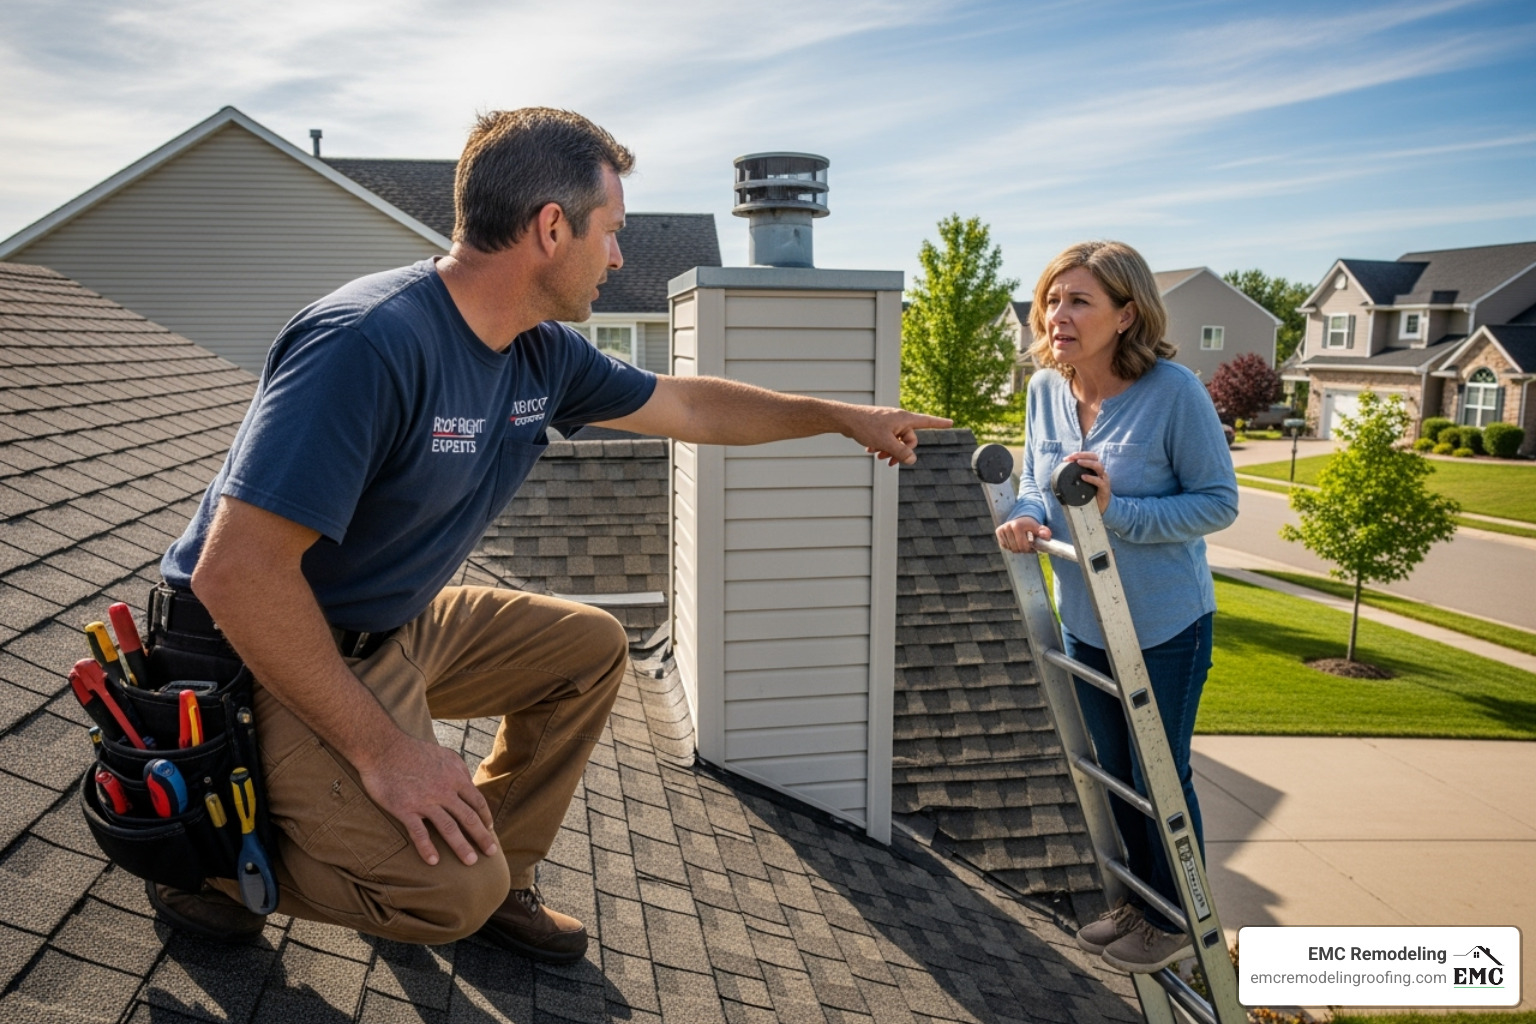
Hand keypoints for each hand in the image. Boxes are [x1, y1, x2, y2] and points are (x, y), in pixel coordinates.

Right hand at [357, 735, 497, 866]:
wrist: (383, 748)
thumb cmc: (414, 751)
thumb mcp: (445, 755)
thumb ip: (459, 771)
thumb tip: (470, 784)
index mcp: (455, 778)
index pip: (477, 802)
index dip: (485, 818)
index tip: (490, 830)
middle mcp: (444, 791)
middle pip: (468, 817)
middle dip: (482, 837)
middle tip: (491, 853)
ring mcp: (425, 801)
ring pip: (449, 828)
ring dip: (461, 846)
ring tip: (471, 862)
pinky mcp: (405, 809)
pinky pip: (419, 832)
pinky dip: (427, 847)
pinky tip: (433, 861)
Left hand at [848, 408, 952, 465]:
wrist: (846, 419)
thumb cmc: (866, 426)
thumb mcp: (886, 442)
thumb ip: (901, 452)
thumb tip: (913, 460)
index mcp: (904, 418)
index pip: (927, 421)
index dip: (940, 423)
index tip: (951, 422)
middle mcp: (899, 419)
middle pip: (909, 439)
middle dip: (900, 452)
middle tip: (888, 462)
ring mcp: (889, 422)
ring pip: (896, 441)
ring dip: (889, 450)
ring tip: (878, 456)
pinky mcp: (880, 426)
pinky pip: (887, 438)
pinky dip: (881, 445)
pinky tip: (869, 449)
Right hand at [996, 516, 1050, 552]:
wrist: (1022, 518)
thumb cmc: (1031, 526)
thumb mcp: (1040, 529)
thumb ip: (1045, 533)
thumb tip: (1045, 536)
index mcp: (1018, 525)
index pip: (1023, 546)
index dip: (1030, 549)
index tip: (1033, 545)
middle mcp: (1008, 526)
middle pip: (1016, 548)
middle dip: (1024, 549)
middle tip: (1029, 545)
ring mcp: (1002, 529)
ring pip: (1011, 549)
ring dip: (1018, 548)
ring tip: (1022, 542)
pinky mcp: (998, 532)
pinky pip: (1005, 546)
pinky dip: (1011, 546)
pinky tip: (1015, 541)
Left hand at [1065, 451, 1110, 513]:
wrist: (1101, 507)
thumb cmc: (1090, 494)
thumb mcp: (1082, 483)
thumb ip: (1075, 477)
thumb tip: (1059, 474)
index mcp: (1095, 469)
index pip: (1090, 456)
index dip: (1080, 454)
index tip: (1067, 458)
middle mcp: (1101, 472)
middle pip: (1095, 457)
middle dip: (1083, 455)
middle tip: (1072, 457)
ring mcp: (1104, 479)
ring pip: (1099, 466)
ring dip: (1088, 463)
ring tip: (1078, 462)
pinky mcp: (1105, 488)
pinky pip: (1099, 481)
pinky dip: (1091, 478)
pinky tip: (1083, 477)